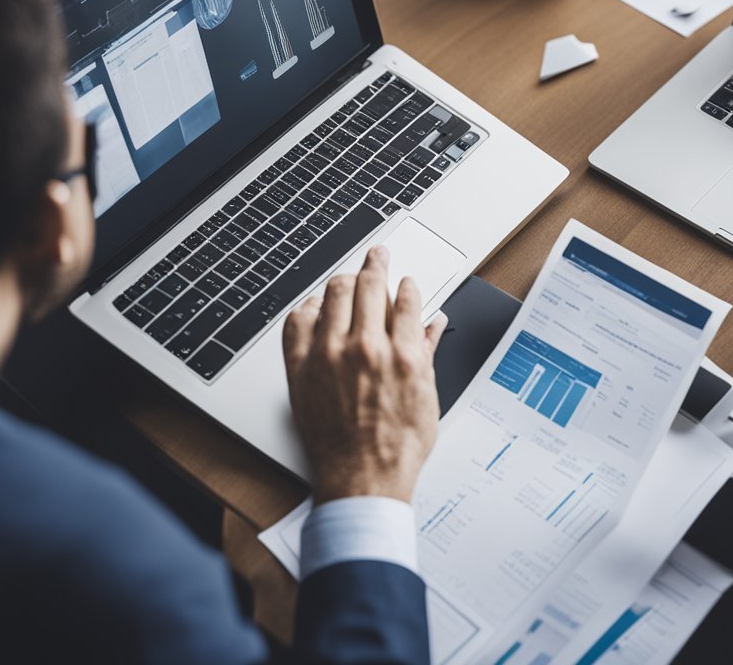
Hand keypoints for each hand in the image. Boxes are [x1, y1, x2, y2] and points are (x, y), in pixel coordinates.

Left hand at [282, 246, 447, 502]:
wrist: (363, 477)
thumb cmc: (397, 446)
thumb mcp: (427, 396)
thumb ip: (427, 352)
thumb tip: (433, 324)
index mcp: (402, 354)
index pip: (405, 298)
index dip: (406, 284)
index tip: (405, 281)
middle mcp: (365, 348)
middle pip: (368, 284)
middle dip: (376, 264)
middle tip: (377, 255)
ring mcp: (329, 355)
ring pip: (334, 293)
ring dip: (345, 281)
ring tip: (349, 280)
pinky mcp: (302, 368)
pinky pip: (299, 321)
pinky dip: (309, 308)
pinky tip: (317, 307)